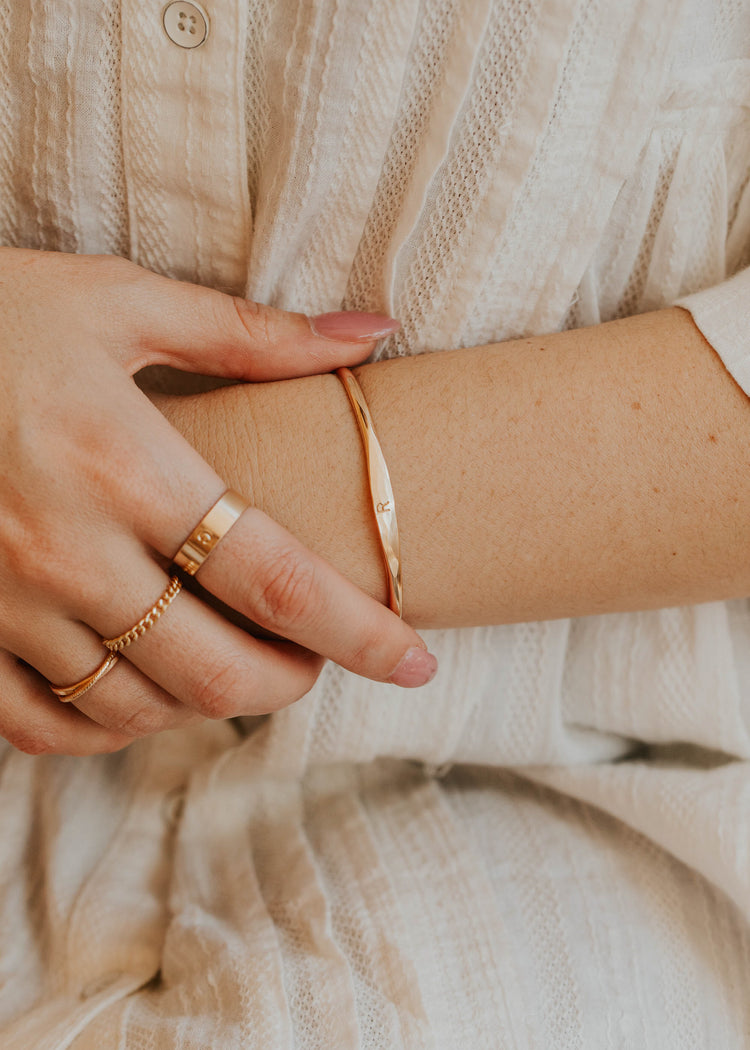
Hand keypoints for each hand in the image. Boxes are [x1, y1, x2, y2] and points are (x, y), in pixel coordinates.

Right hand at [0, 249, 436, 755]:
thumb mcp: (118, 302)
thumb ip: (250, 333)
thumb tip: (370, 331)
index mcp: (124, 465)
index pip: (275, 579)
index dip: (360, 634)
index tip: (417, 663)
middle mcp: (68, 551)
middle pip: (216, 670)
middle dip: (291, 682)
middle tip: (315, 660)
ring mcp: (3, 604)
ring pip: (136, 708)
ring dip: (207, 701)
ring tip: (233, 662)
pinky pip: (43, 725)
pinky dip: (109, 726)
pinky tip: (138, 691)